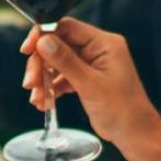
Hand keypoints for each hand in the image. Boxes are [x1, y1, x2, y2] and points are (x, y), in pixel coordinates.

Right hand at [20, 18, 160, 151]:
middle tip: (30, 83)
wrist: (134, 133)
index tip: (27, 50)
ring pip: (56, 62)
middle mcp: (97, 49)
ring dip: (43, 78)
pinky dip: (50, 89)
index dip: (43, 35)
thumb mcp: (90, 84)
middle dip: (41, 64)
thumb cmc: (122, 109)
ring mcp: (90, 64)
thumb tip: (43, 41)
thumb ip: (66, 62)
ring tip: (36, 98)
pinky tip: (43, 103)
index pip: (66, 27)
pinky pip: (61, 77)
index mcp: (104, 43)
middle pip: (57, 45)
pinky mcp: (85, 79)